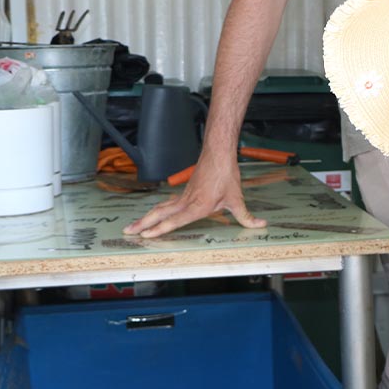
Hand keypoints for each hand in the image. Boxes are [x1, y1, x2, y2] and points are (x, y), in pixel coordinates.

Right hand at [121, 146, 266, 236]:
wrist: (218, 153)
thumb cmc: (226, 175)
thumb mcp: (237, 199)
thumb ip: (246, 217)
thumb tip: (260, 226)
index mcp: (197, 206)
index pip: (175, 220)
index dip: (160, 229)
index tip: (146, 235)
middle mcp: (186, 202)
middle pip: (159, 214)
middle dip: (143, 224)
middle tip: (128, 231)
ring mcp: (183, 196)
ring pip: (160, 209)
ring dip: (146, 218)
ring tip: (132, 227)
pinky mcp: (184, 192)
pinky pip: (167, 204)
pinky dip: (156, 211)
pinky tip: (151, 216)